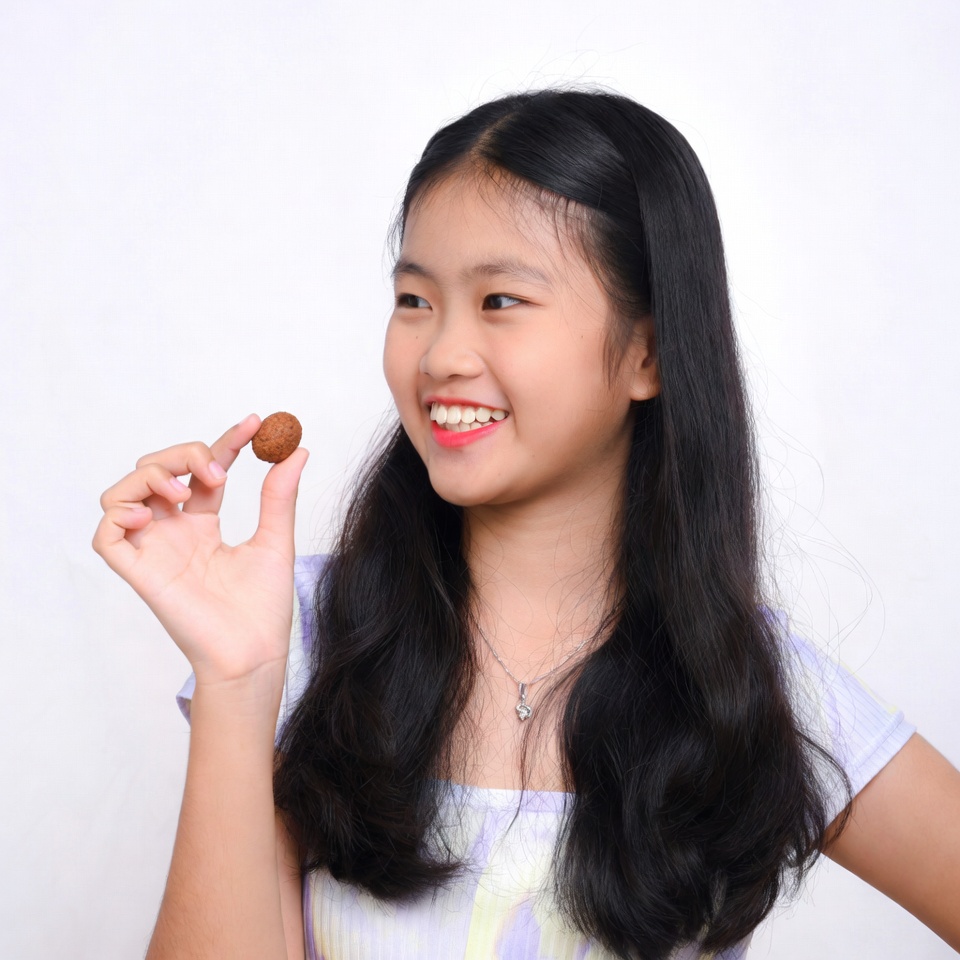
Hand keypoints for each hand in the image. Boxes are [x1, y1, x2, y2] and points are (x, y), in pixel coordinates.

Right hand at [93, 414, 308, 688]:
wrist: (255, 653)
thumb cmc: (265, 608)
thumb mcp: (276, 540)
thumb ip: (280, 496)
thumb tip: (299, 450)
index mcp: (204, 525)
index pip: (203, 470)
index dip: (225, 442)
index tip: (255, 423)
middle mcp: (174, 533)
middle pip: (156, 471)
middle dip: (183, 454)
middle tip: (218, 470)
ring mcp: (155, 550)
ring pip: (123, 492)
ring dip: (150, 476)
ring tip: (185, 490)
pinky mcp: (140, 572)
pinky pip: (106, 534)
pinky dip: (119, 512)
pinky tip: (153, 511)